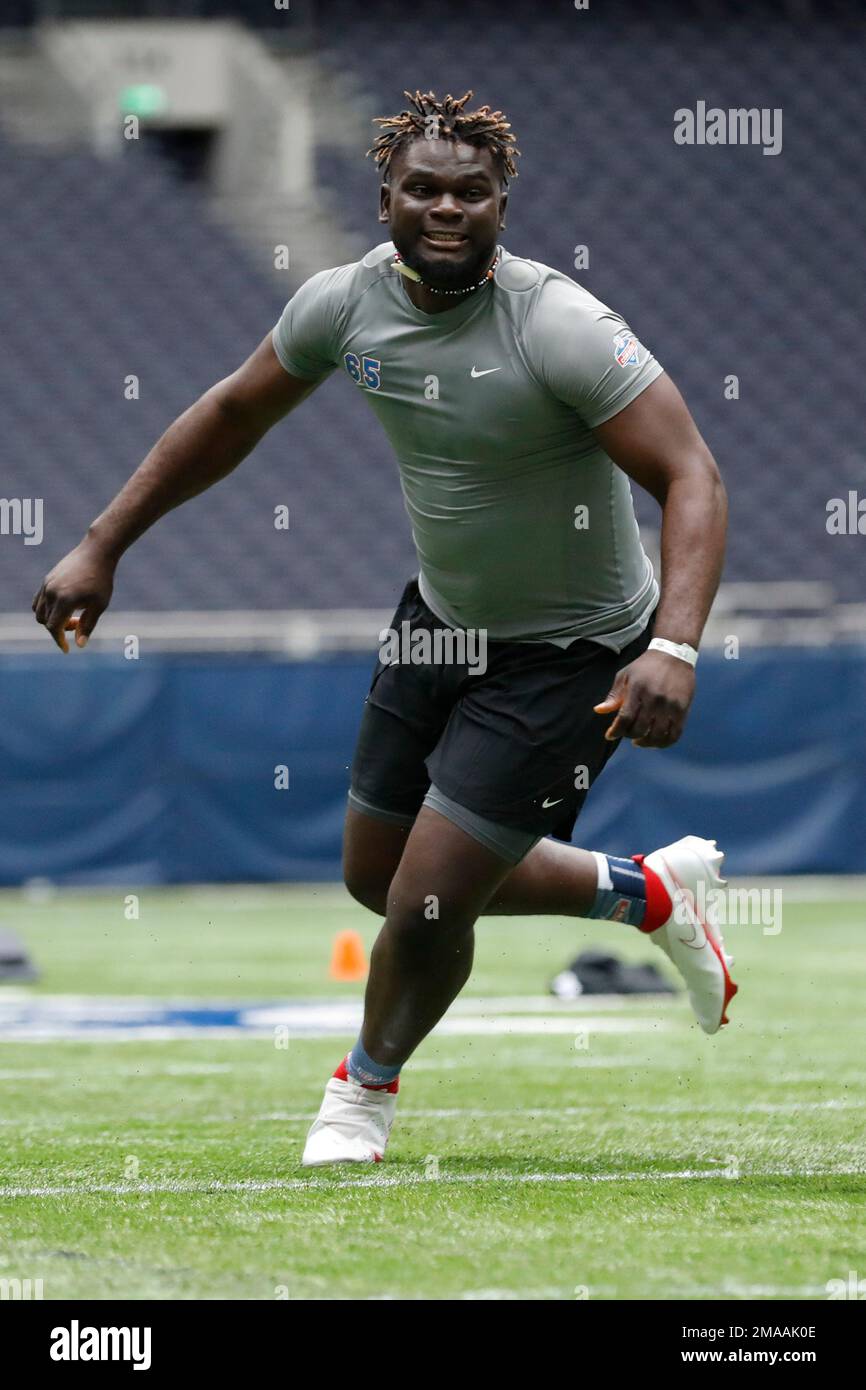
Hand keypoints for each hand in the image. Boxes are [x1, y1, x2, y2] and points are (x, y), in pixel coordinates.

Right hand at [32, 537, 115, 651]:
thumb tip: (79, 645)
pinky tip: (63, 607)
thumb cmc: (101, 580)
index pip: (53, 627)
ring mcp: (47, 585)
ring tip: (71, 615)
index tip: (66, 649)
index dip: (59, 640)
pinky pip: (39, 600)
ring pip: (39, 611)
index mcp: (64, 600)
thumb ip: (88, 625)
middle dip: (58, 629)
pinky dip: (46, 609)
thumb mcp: (99, 605)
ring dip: (51, 620)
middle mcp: (51, 592)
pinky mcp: (47, 579)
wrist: (96, 553)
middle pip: (45, 621)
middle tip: (78, 624)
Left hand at [593, 649, 694, 747]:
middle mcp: (654, 698)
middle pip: (640, 729)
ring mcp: (670, 705)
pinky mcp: (682, 709)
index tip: (610, 735)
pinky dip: (664, 743)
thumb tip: (599, 710)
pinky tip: (656, 741)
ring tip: (640, 740)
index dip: (616, 731)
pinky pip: (674, 734)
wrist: (674, 654)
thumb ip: (614, 695)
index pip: (625, 717)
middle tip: (627, 733)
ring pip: (657, 735)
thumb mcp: (626, 675)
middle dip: (629, 735)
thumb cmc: (646, 666)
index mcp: (637, 689)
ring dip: (646, 743)